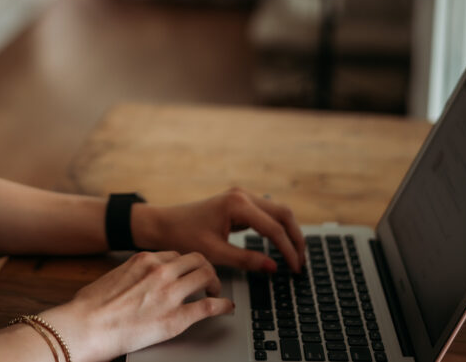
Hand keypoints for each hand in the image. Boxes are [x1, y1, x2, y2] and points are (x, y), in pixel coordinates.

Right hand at [40, 251, 232, 361]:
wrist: (85, 325)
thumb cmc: (90, 306)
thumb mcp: (111, 278)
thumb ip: (129, 276)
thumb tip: (131, 283)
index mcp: (143, 260)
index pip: (175, 254)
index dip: (185, 264)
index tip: (188, 271)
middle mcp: (160, 271)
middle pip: (196, 260)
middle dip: (205, 268)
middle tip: (207, 280)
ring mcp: (170, 293)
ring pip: (206, 276)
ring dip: (215, 283)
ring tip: (216, 292)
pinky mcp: (176, 318)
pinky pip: (209, 307)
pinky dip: (222, 305)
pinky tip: (226, 307)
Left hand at [133, 187, 305, 272]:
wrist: (164, 224)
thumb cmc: (183, 235)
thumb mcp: (214, 252)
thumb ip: (246, 260)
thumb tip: (274, 267)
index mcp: (237, 204)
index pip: (274, 229)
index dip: (288, 251)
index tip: (295, 269)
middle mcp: (242, 195)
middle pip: (283, 214)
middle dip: (296, 238)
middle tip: (301, 263)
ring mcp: (241, 197)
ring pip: (278, 212)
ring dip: (289, 232)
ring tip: (295, 256)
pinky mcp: (239, 203)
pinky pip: (267, 214)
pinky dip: (277, 229)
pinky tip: (281, 246)